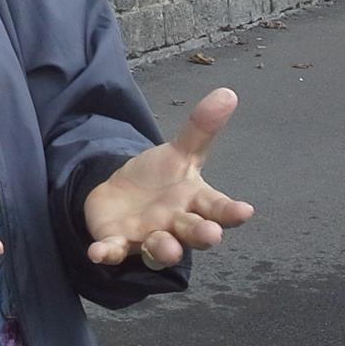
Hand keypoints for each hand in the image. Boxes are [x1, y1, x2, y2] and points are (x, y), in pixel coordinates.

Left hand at [83, 87, 255, 268]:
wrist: (122, 196)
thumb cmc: (160, 179)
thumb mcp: (179, 153)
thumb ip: (200, 128)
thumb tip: (227, 93)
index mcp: (195, 202)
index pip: (218, 208)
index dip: (230, 211)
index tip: (244, 211)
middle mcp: (176, 225)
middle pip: (193, 232)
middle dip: (201, 234)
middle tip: (210, 233)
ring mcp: (149, 236)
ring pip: (160, 249)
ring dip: (164, 249)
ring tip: (168, 247)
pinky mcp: (119, 242)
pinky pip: (115, 251)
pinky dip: (109, 252)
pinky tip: (99, 252)